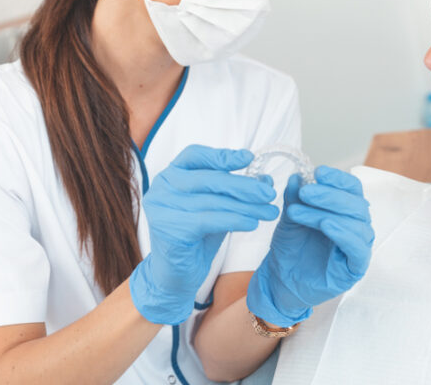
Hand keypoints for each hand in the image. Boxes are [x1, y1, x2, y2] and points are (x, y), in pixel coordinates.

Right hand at [130, 145, 279, 324]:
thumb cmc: (197, 237)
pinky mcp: (168, 229)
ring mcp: (161, 208)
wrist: (176, 275)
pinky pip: (208, 220)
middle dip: (243, 186)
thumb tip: (265, 178)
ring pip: (212, 201)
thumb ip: (236, 191)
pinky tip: (253, 223)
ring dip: (246, 206)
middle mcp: (161, 187)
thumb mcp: (218, 207)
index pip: (195, 155)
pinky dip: (234, 220)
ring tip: (269, 211)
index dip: (222, 155)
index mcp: (170, 174)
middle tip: (269, 193)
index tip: (249, 157)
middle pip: (208, 179)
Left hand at [246, 166, 373, 326]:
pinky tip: (326, 225)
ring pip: (355, 223)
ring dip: (327, 212)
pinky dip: (343, 234)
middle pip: (356, 204)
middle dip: (329, 195)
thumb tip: (298, 176)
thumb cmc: (290, 249)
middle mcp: (357, 227)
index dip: (338, 178)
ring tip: (299, 211)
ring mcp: (358, 248)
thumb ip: (296, 198)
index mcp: (346, 212)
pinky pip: (357, 248)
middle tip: (306, 192)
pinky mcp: (355, 268)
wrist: (280, 281)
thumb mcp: (290, 218)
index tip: (318, 172)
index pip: (352, 189)